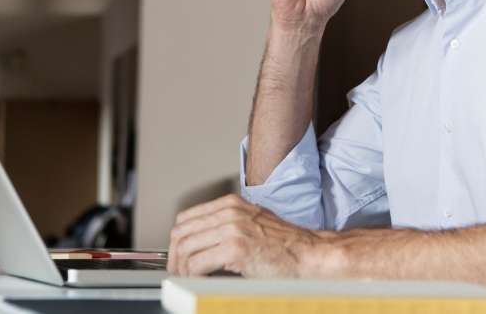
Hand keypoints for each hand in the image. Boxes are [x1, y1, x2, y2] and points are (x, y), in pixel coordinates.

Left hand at [167, 194, 321, 277]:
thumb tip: (202, 244)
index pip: (186, 219)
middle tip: (177, 273)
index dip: (177, 241)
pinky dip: (192, 276)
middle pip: (181, 233)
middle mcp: (229, 212)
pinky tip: (200, 282)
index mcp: (231, 204)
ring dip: (181, 269)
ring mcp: (232, 228)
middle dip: (174, 257)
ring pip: (186, 249)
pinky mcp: (235, 248)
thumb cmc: (287, 246)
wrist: (311, 255)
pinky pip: (197, 264)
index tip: (177, 258)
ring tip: (187, 280)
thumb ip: (228, 227)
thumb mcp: (253, 224)